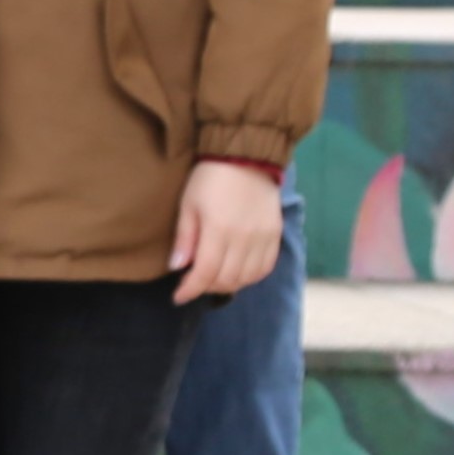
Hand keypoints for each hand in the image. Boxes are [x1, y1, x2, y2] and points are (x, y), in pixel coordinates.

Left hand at [171, 158, 284, 303]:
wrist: (247, 157)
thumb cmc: (209, 179)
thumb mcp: (188, 204)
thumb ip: (185, 238)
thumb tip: (177, 268)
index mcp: (219, 230)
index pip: (205, 273)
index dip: (190, 290)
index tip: (178, 297)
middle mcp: (245, 239)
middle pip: (227, 280)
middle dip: (207, 287)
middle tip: (194, 282)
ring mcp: (264, 238)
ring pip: (248, 278)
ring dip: (229, 284)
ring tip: (214, 278)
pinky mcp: (276, 235)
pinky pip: (266, 268)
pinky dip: (250, 277)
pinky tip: (238, 272)